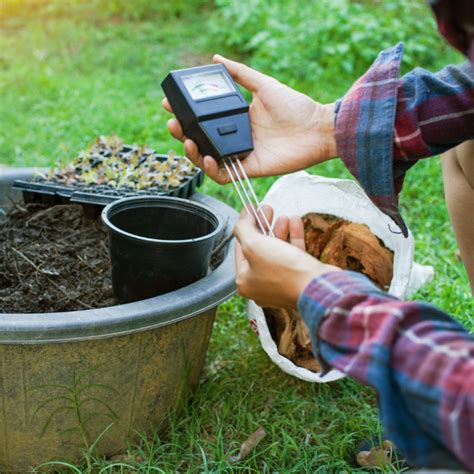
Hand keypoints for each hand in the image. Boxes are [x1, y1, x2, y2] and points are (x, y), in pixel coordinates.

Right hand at [162, 55, 336, 183]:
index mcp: (236, 118)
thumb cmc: (295, 107)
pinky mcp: (249, 168)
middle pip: (201, 140)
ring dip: (192, 153)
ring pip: (207, 159)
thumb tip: (216, 59)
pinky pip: (224, 175)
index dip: (186, 114)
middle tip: (173, 123)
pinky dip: (212, 170)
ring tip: (187, 140)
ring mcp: (241, 154)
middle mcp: (235, 137)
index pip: (204, 119)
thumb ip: (241, 74)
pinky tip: (207, 158)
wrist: (318, 129)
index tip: (171, 104)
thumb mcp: (264, 85)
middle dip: (183, 133)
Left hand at [233, 206, 338, 307]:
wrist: (317, 287)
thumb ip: (243, 229)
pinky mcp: (298, 279)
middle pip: (259, 249)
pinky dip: (294, 237)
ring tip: (283, 215)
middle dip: (264, 226)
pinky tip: (295, 222)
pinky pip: (292, 255)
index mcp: (245, 280)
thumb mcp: (254, 244)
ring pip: (277, 251)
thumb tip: (242, 219)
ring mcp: (280, 283)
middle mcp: (260, 284)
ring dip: (279, 230)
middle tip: (267, 209)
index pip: (240, 248)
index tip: (250, 210)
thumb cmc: (283, 270)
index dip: (245, 226)